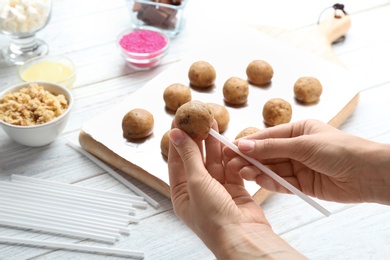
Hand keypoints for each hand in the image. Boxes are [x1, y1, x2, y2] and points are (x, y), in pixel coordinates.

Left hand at [168, 121, 304, 258]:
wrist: (243, 237)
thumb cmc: (214, 219)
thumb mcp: (196, 182)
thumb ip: (189, 156)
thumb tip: (177, 135)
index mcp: (182, 195)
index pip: (177, 162)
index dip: (178, 140)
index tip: (179, 121)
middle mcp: (198, 193)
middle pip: (196, 160)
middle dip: (197, 139)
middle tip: (198, 119)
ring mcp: (217, 191)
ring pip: (214, 162)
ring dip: (214, 144)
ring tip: (213, 124)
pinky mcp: (235, 190)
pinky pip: (231, 168)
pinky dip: (231, 157)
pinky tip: (228, 143)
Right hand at [224, 119, 389, 204]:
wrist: (367, 174)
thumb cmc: (340, 150)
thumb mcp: (301, 144)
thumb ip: (271, 147)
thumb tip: (243, 145)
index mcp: (297, 130)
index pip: (267, 136)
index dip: (248, 143)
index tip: (229, 148)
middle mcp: (296, 148)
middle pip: (267, 154)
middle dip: (249, 158)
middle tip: (230, 163)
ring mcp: (299, 166)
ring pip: (272, 169)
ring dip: (256, 171)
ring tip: (241, 172)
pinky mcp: (302, 184)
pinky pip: (281, 183)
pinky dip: (269, 182)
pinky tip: (258, 180)